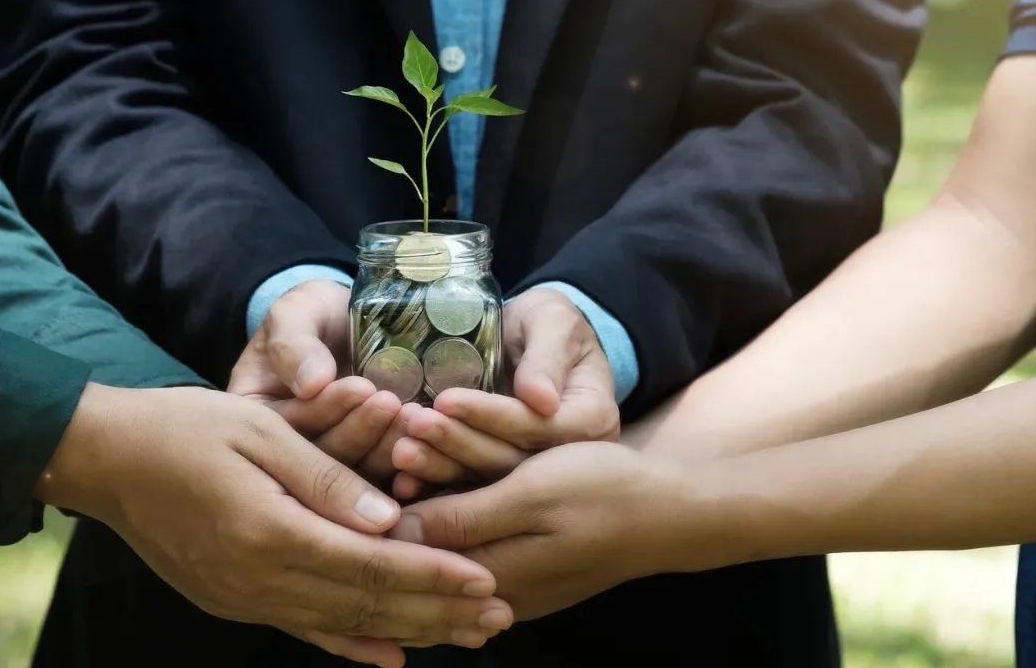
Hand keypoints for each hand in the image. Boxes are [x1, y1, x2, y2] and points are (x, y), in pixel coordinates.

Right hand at [38, 384, 513, 666]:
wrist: (107, 460)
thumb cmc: (185, 428)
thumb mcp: (259, 430)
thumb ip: (326, 476)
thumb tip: (388, 520)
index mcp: (268, 531)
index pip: (369, 563)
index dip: (432, 573)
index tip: (486, 579)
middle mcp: (257, 579)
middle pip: (365, 604)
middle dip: (438, 611)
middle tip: (500, 615)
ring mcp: (242, 598)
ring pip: (341, 624)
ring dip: (409, 630)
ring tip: (466, 634)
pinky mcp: (233, 600)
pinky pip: (303, 628)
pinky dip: (351, 643)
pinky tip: (391, 656)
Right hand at [229, 279, 408, 478]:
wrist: (347, 322)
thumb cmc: (313, 313)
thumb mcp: (294, 314)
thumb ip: (294, 344)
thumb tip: (312, 383)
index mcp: (258, 423)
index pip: (287, 427)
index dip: (325, 409)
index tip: (361, 386)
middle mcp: (287, 455)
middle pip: (320, 459)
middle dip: (360, 431)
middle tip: (393, 403)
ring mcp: (328, 468)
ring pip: (355, 474)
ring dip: (387, 447)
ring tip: (414, 416)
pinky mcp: (364, 471)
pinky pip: (384, 479)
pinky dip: (407, 469)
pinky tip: (430, 448)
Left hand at [390, 443, 711, 621]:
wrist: (672, 509)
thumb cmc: (605, 493)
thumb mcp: (531, 496)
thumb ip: (464, 518)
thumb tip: (395, 533)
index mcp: (494, 580)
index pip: (416, 556)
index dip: (383, 510)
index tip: (363, 460)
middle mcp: (495, 590)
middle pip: (428, 548)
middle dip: (397, 499)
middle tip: (375, 450)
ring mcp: (509, 579)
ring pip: (450, 536)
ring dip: (424, 491)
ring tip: (401, 446)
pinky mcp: (522, 559)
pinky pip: (475, 532)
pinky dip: (454, 500)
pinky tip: (432, 471)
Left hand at [392, 289, 620, 497]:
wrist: (541, 339)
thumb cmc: (548, 323)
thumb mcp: (553, 323)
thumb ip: (547, 357)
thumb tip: (541, 398)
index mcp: (592, 420)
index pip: (537, 426)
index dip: (491, 415)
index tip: (447, 399)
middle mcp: (569, 457)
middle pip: (511, 460)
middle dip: (458, 443)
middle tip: (413, 425)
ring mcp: (540, 475)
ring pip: (488, 479)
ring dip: (441, 467)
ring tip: (401, 451)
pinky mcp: (509, 481)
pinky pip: (472, 488)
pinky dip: (437, 486)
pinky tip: (404, 483)